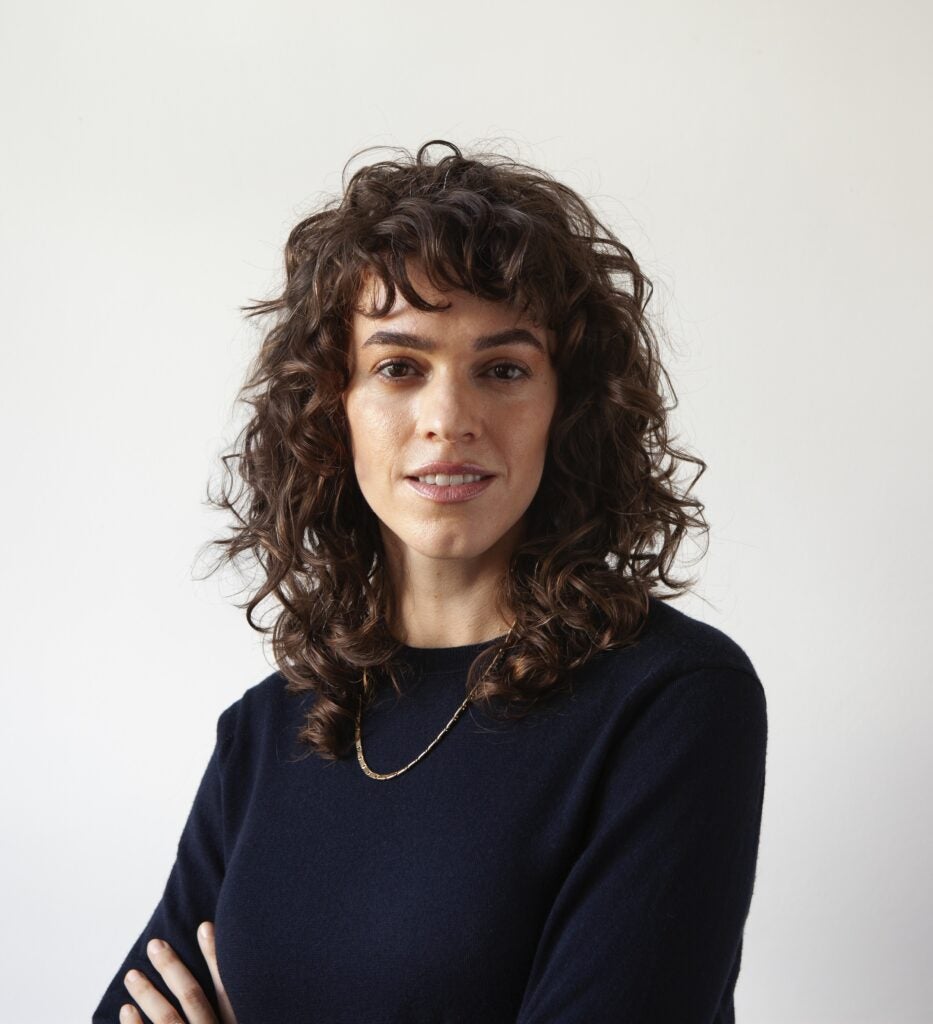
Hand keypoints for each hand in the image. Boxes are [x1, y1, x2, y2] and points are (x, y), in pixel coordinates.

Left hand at [120, 921, 237, 1023]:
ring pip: (167, 1019)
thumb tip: (244, 980)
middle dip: (172, 968)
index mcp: (235, 1022)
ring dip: (147, 994)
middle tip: (155, 945)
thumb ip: (239, 1013)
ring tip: (132, 975)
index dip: (214, 955)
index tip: (203, 926)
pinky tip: (126, 1009)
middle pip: (192, 996)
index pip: (226, 987)